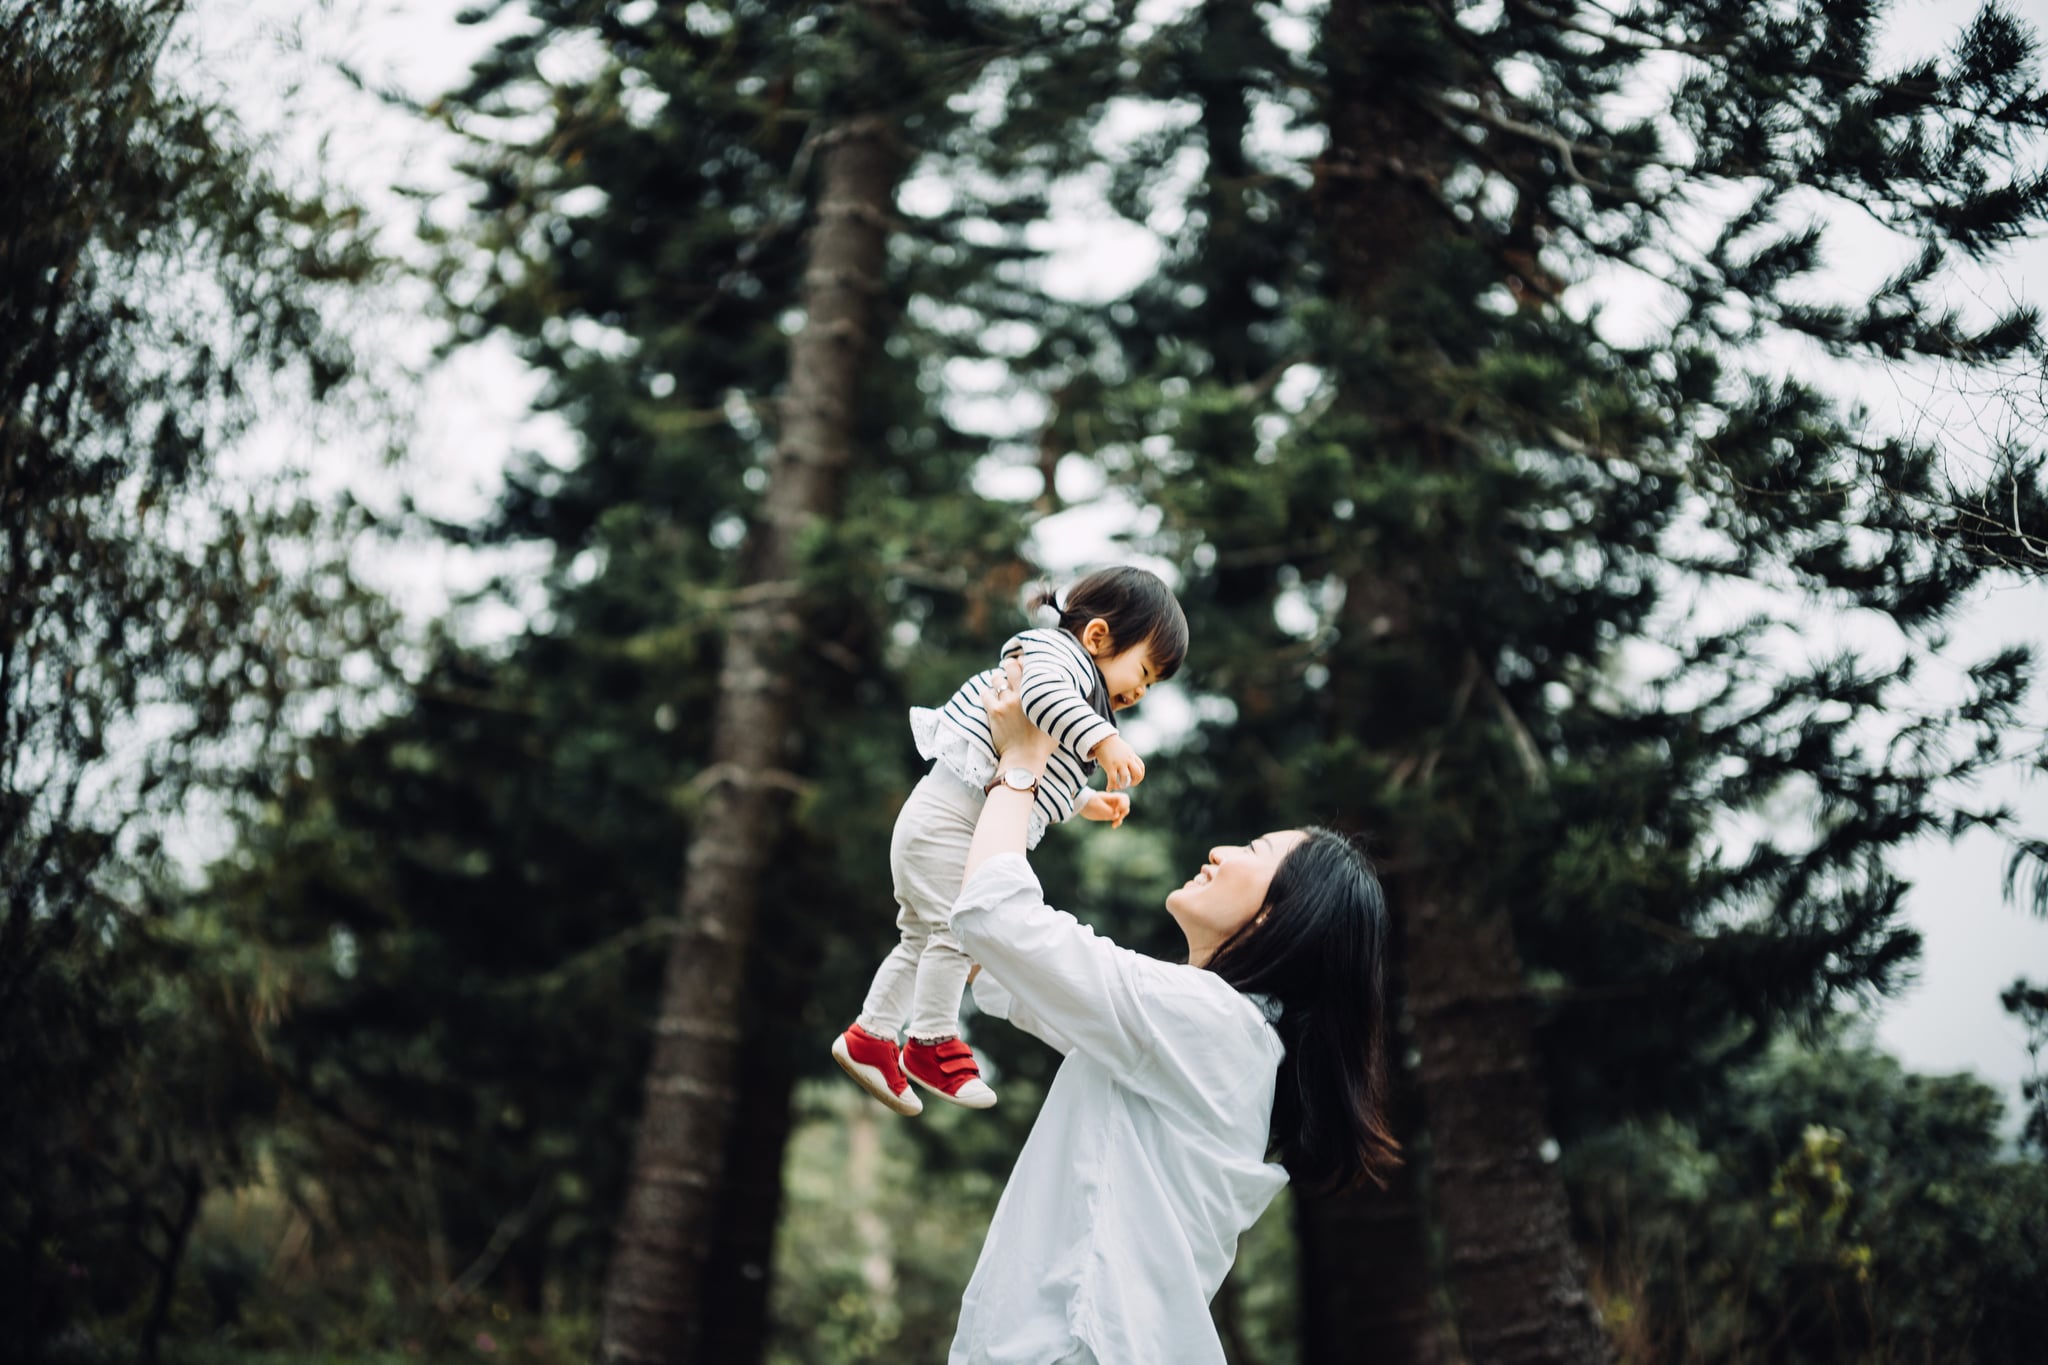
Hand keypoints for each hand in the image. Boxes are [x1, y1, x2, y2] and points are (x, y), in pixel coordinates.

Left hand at [983, 653, 1055, 768]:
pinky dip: (986, 692)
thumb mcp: (1057, 721)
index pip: (1029, 667)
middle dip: (1009, 664)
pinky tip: (989, 694)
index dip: (1024, 662)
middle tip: (1009, 667)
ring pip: (996, 678)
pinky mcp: (994, 711)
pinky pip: (985, 693)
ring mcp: (1006, 702)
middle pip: (1011, 667)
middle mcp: (1022, 695)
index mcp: (1038, 694)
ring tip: (998, 682)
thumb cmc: (1043, 744)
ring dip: (997, 679)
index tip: (1023, 662)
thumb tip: (1069, 695)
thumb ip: (1060, 705)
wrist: (1025, 759)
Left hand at [1079, 790, 1129, 827]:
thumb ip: (1107, 810)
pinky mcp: (1109, 814)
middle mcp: (1113, 802)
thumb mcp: (1097, 805)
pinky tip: (1113, 826)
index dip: (1123, 804)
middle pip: (1126, 805)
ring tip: (1114, 824)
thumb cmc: (1088, 801)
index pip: (1124, 798)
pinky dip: (1117, 822)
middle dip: (1124, 812)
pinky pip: (1117, 818)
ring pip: (1123, 812)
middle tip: (1117, 817)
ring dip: (1121, 818)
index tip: (1116, 810)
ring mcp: (1112, 808)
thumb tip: (1116, 816)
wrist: (1081, 804)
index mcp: (1111, 797)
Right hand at [1092, 734, 1145, 791]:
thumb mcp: (1125, 749)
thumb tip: (1132, 763)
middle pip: (1137, 774)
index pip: (1141, 767)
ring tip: (1117, 786)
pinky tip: (1108, 788)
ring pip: (1126, 778)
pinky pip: (1112, 779)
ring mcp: (1119, 763)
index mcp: (1131, 755)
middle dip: (1134, 782)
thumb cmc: (1112, 745)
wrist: (1102, 739)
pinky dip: (1111, 786)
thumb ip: (1129, 756)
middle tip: (1128, 784)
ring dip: (1122, 785)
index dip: (1139, 776)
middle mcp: (1127, 759)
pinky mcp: (1110, 766)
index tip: (1133, 779)